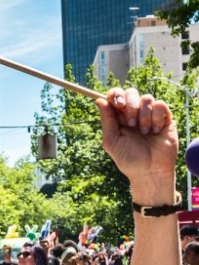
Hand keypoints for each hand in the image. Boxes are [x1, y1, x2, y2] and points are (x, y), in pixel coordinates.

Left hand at [96, 88, 177, 202]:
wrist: (150, 171)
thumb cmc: (129, 160)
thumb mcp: (112, 142)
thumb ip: (107, 121)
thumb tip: (99, 100)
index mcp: (119, 118)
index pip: (116, 96)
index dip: (115, 94)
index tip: (118, 103)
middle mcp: (134, 113)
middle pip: (131, 92)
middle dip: (130, 105)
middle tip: (130, 123)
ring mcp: (149, 115)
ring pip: (146, 98)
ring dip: (144, 116)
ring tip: (144, 133)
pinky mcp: (164, 117)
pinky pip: (160, 104)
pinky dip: (156, 118)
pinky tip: (155, 131)